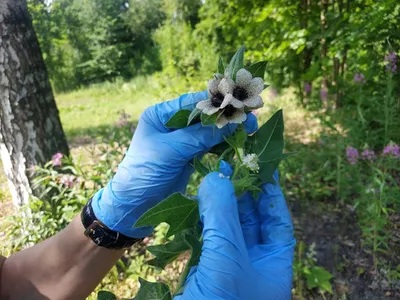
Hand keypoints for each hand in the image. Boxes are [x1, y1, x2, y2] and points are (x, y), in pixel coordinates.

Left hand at [91, 92, 257, 237]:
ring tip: (249, 131)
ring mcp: (181, 140)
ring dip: (227, 131)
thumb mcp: (171, 151)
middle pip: (204, 115)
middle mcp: (171, 123)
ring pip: (209, 130)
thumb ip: (199, 137)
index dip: (217, 103)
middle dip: (226, 117)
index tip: (240, 105)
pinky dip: (222, 144)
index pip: (193, 102)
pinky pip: (209, 145)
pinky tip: (236, 143)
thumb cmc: (145, 173)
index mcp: (161, 114)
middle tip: (250, 119)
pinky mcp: (188, 155)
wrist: (134, 204)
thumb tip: (230, 123)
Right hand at [175, 165, 294, 299]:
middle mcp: (254, 265)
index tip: (262, 167)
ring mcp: (228, 267)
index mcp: (274, 266)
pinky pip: (207, 237)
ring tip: (211, 177)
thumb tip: (217, 178)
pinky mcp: (205, 269)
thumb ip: (223, 216)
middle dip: (241, 193)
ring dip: (219, 204)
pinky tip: (196, 203)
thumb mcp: (227, 257)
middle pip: (252, 220)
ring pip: (227, 227)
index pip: (278, 221)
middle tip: (229, 165)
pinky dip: (202, 220)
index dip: (271, 193)